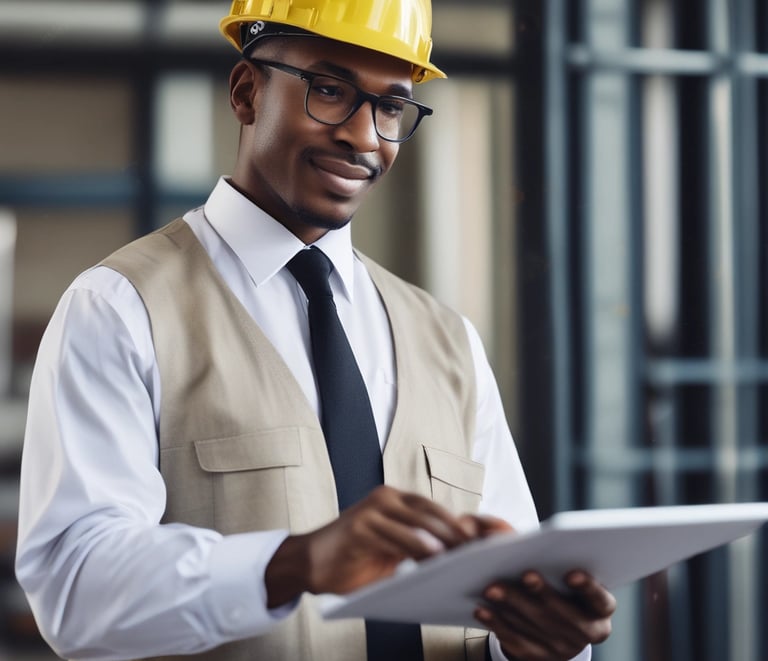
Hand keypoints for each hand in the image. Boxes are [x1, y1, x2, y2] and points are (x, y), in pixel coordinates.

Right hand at [265, 485, 492, 606]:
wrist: (311, 562)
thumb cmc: (355, 557)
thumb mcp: (392, 549)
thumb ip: (418, 545)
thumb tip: (456, 554)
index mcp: (395, 500)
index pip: (435, 508)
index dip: (460, 521)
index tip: (484, 536)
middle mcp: (385, 498)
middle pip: (430, 511)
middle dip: (457, 528)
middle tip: (480, 545)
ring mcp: (371, 510)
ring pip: (415, 520)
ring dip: (441, 536)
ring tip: (463, 550)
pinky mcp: (358, 526)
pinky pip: (392, 535)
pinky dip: (414, 543)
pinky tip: (431, 553)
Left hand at [475, 570, 615, 660]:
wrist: (562, 633)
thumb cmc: (567, 592)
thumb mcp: (575, 582)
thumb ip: (565, 566)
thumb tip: (540, 547)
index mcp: (601, 610)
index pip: (600, 600)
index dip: (587, 588)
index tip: (571, 573)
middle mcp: (586, 632)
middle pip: (562, 614)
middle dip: (541, 593)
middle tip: (525, 574)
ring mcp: (562, 648)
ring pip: (535, 626)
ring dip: (511, 605)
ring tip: (492, 588)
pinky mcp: (538, 657)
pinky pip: (515, 640)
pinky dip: (497, 623)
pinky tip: (482, 609)